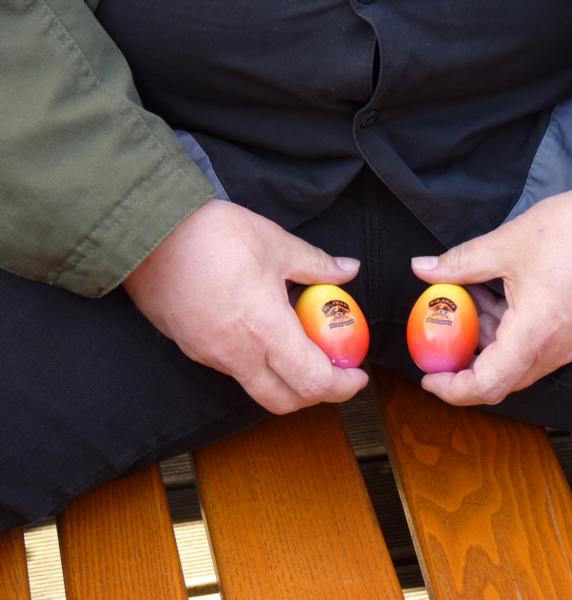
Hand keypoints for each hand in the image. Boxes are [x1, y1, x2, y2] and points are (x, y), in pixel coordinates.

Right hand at [123, 200, 367, 413]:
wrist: (144, 232)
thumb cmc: (212, 235)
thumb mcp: (274, 243)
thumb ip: (316, 264)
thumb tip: (348, 270)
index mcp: (264, 331)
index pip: (312, 382)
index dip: (342, 386)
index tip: (357, 375)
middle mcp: (236, 355)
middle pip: (284, 402)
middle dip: (316, 394)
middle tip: (333, 371)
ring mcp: (210, 356)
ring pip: (257, 388)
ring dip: (286, 380)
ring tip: (300, 347)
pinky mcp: (192, 348)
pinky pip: (233, 370)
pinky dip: (258, 364)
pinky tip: (263, 333)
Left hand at [411, 183, 571, 405]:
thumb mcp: (507, 244)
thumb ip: (460, 263)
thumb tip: (422, 268)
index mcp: (536, 334)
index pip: (488, 385)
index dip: (453, 389)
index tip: (430, 377)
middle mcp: (557, 349)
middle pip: (503, 378)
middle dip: (468, 362)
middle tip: (444, 337)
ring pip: (520, 361)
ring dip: (490, 341)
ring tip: (471, 301)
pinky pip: (539, 347)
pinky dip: (512, 332)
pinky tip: (498, 297)